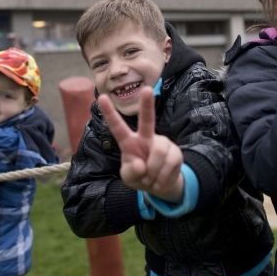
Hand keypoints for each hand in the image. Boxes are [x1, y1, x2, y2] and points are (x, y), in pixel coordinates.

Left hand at [98, 87, 183, 202]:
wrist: (161, 186)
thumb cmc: (140, 177)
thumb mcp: (129, 178)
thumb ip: (131, 172)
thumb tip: (141, 165)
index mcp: (129, 142)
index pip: (117, 127)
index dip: (109, 113)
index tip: (101, 97)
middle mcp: (146, 137)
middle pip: (147, 119)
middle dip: (147, 104)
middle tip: (147, 89)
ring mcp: (162, 143)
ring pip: (158, 153)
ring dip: (154, 173)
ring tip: (152, 180)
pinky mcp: (175, 152)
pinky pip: (170, 163)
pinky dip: (163, 178)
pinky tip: (161, 181)